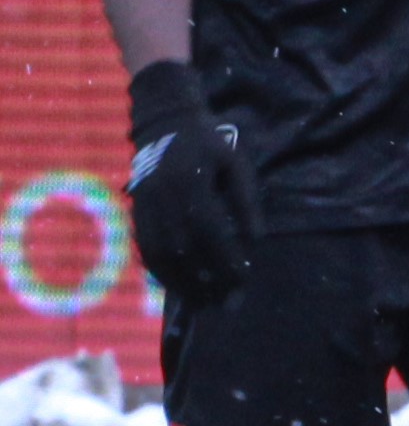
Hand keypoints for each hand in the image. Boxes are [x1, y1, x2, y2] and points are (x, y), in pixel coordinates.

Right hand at [124, 60, 259, 303]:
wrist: (165, 122)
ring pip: (159, 254)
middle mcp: (163, 198)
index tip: (243, 281)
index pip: (210, 232)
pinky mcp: (136, 211)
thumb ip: (247, 203)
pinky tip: (176, 286)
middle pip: (183, 249)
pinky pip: (144, 247)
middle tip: (225, 303)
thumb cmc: (210, 145)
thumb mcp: (237, 166)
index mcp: (191, 184)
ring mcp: (145, 205)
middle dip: (205, 280)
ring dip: (181, 283)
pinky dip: (159, 271)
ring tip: (202, 303)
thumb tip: (255, 243)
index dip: (226, 259)